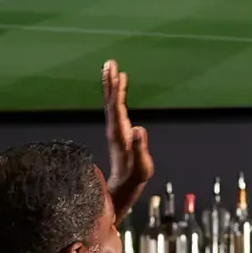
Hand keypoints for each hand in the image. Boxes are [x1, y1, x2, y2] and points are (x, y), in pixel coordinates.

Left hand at [102, 59, 152, 221]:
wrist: (123, 189)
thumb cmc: (134, 179)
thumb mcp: (141, 166)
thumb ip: (140, 148)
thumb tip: (139, 129)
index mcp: (119, 134)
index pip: (116, 108)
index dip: (117, 91)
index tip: (118, 74)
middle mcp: (114, 130)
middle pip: (110, 101)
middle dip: (110, 82)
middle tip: (109, 63)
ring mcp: (115, 131)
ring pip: (111, 104)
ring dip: (111, 86)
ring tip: (112, 69)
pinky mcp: (118, 134)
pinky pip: (115, 110)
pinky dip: (116, 97)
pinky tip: (119, 92)